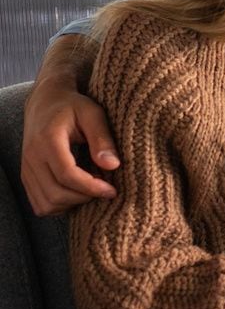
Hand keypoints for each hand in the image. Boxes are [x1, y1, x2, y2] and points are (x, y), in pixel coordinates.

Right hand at [21, 76, 119, 215]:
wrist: (45, 103)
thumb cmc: (72, 106)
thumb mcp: (93, 113)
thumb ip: (102, 138)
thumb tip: (113, 165)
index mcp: (48, 140)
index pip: (67, 174)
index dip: (92, 187)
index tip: (112, 190)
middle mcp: (32, 157)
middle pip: (56, 194)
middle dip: (84, 198)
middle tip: (105, 190)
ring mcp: (26, 169)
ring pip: (46, 204)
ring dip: (72, 204)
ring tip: (91, 191)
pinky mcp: (26, 177)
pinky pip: (39, 204)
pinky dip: (60, 206)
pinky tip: (77, 193)